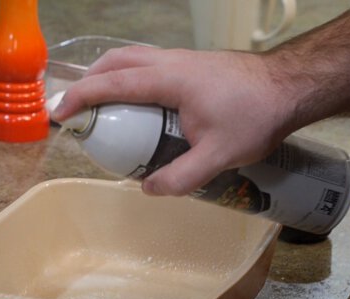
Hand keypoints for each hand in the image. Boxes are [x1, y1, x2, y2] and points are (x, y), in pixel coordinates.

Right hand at [50, 46, 297, 195]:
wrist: (290, 86)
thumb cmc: (257, 115)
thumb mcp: (220, 155)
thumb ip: (182, 176)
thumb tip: (149, 189)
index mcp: (169, 79)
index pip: (113, 84)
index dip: (81, 97)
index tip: (59, 112)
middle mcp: (171, 62)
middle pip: (116, 62)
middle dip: (88, 81)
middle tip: (75, 107)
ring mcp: (182, 59)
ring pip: (132, 57)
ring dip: (109, 75)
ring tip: (101, 103)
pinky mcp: (193, 64)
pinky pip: (149, 63)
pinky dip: (130, 76)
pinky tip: (139, 102)